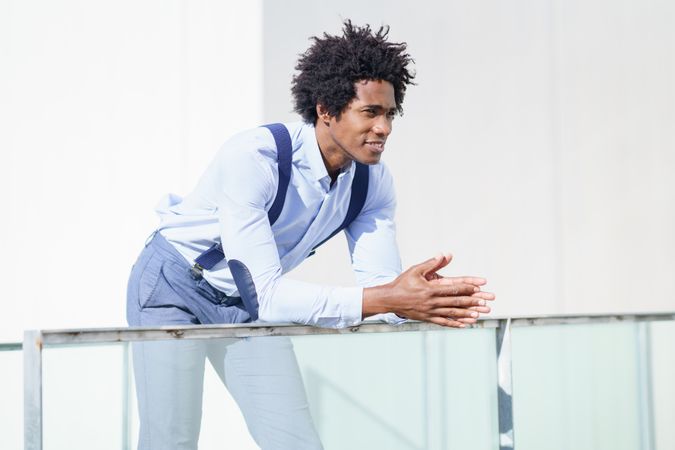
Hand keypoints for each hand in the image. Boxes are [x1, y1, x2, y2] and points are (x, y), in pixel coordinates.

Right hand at [363, 253, 494, 327]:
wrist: (389, 299)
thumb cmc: (402, 283)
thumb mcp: (415, 270)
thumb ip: (431, 263)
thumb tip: (445, 254)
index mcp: (430, 289)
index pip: (453, 289)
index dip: (468, 288)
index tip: (480, 288)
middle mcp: (432, 302)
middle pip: (456, 303)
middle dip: (472, 303)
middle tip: (486, 303)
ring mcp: (430, 312)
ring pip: (452, 314)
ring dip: (467, 314)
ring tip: (479, 315)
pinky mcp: (428, 318)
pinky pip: (444, 322)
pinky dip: (456, 323)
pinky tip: (466, 324)